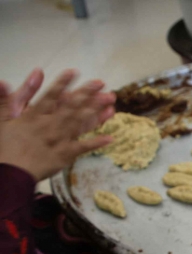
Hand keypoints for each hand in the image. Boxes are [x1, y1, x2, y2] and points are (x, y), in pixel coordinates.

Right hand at [0, 69, 115, 181]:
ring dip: (95, 112)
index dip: (62, 83)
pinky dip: (96, 143)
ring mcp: (58, 141)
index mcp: (33, 116)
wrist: (10, 173)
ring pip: (79, 123)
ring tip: (109, 103)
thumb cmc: (4, 147)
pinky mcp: (64, 155)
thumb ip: (5, 100)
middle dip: (86, 94)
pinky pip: (83, 147)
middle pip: (70, 107)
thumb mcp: (1, 120)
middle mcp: (49, 126)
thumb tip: (3, 81)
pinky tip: (110, 138)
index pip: (49, 96)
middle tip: (100, 83)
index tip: (74, 72)